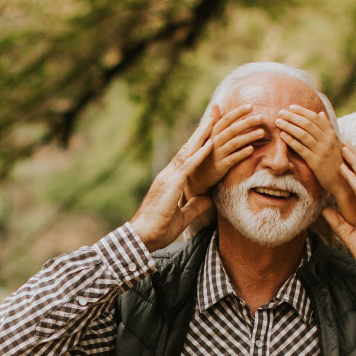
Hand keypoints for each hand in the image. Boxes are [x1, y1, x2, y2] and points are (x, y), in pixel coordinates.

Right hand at [129, 111, 220, 250]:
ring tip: (213, 122)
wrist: (142, 236)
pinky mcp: (170, 185)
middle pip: (187, 150)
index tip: (207, 135)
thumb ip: (195, 206)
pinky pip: (188, 167)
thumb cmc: (158, 230)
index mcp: (170, 182)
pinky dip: (199, 155)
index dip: (197, 147)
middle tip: (212, 119)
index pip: (186, 160)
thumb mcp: (183, 217)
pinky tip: (209, 145)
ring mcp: (168, 178)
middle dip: (200, 134)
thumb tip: (208, 199)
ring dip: (201, 137)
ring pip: (187, 152)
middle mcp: (168, 176)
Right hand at [184, 102, 261, 196]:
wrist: (197, 176)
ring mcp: (218, 154)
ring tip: (262, 132)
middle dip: (247, 123)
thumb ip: (213, 121)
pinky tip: (252, 149)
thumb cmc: (204, 152)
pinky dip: (242, 153)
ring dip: (248, 137)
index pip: (226, 119)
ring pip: (234, 143)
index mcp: (212, 133)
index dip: (238, 112)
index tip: (251, 106)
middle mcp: (214, 142)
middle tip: (261, 118)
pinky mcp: (221, 166)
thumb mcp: (206, 136)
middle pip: (232, 130)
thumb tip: (215, 104)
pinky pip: (233, 159)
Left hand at [277, 104, 342, 191]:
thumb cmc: (336, 160)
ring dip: (289, 126)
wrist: (341, 181)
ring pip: (303, 134)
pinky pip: (301, 148)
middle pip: (307, 124)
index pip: (315, 118)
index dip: (302, 111)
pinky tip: (282, 135)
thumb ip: (328, 127)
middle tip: (280, 112)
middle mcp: (327, 141)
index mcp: (332, 134)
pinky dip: (291, 140)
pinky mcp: (315, 162)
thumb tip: (321, 113)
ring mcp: (322, 151)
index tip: (291, 107)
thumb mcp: (335, 142)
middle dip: (293, 117)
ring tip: (278, 122)